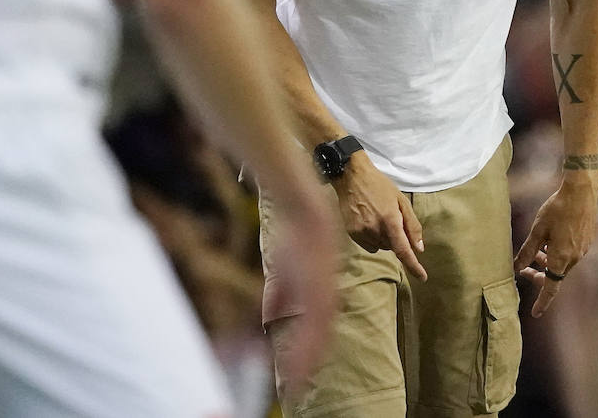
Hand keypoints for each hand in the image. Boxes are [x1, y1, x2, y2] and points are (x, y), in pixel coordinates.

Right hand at [261, 187, 338, 398]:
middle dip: (309, 363)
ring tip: (299, 379)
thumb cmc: (295, 236)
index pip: (317, 330)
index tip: (301, 376)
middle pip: (320, 337)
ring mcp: (323, 289)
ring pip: (319, 332)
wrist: (304, 209)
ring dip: (308, 357)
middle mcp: (325, 295)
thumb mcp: (285, 270)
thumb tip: (271, 317)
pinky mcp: (318, 282)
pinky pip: (315, 316)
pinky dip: (308, 336)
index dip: (310, 354)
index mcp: (320, 293)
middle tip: (299, 388)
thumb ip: (279, 294)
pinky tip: (302, 350)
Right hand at [332, 154, 426, 280]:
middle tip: (391, 218)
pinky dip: (372, 238)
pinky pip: (368, 245)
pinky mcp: (351, 233)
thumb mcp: (401, 200)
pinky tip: (368, 221)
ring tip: (377, 217)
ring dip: (383, 238)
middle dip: (395, 238)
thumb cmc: (379, 186)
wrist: (351, 176)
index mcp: (390, 220)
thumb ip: (412, 225)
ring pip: (380, 247)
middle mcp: (375, 229)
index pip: (404, 250)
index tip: (423, 277)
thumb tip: (419, 248)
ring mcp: (361, 232)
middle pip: (392, 247)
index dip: (414, 266)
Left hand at [513, 171, 597, 316]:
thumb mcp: (537, 230)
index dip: (542, 301)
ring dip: (548, 262)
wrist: (581, 192)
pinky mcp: (587, 241)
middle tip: (524, 271)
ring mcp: (583, 250)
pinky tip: (551, 239)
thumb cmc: (557, 209)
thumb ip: (527, 251)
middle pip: (555, 275)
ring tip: (536, 250)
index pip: (550, 288)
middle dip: (540, 275)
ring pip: (563, 264)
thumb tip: (516, 267)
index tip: (535, 313)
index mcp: (561, 258)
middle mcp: (574, 258)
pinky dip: (559, 253)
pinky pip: (571, 254)